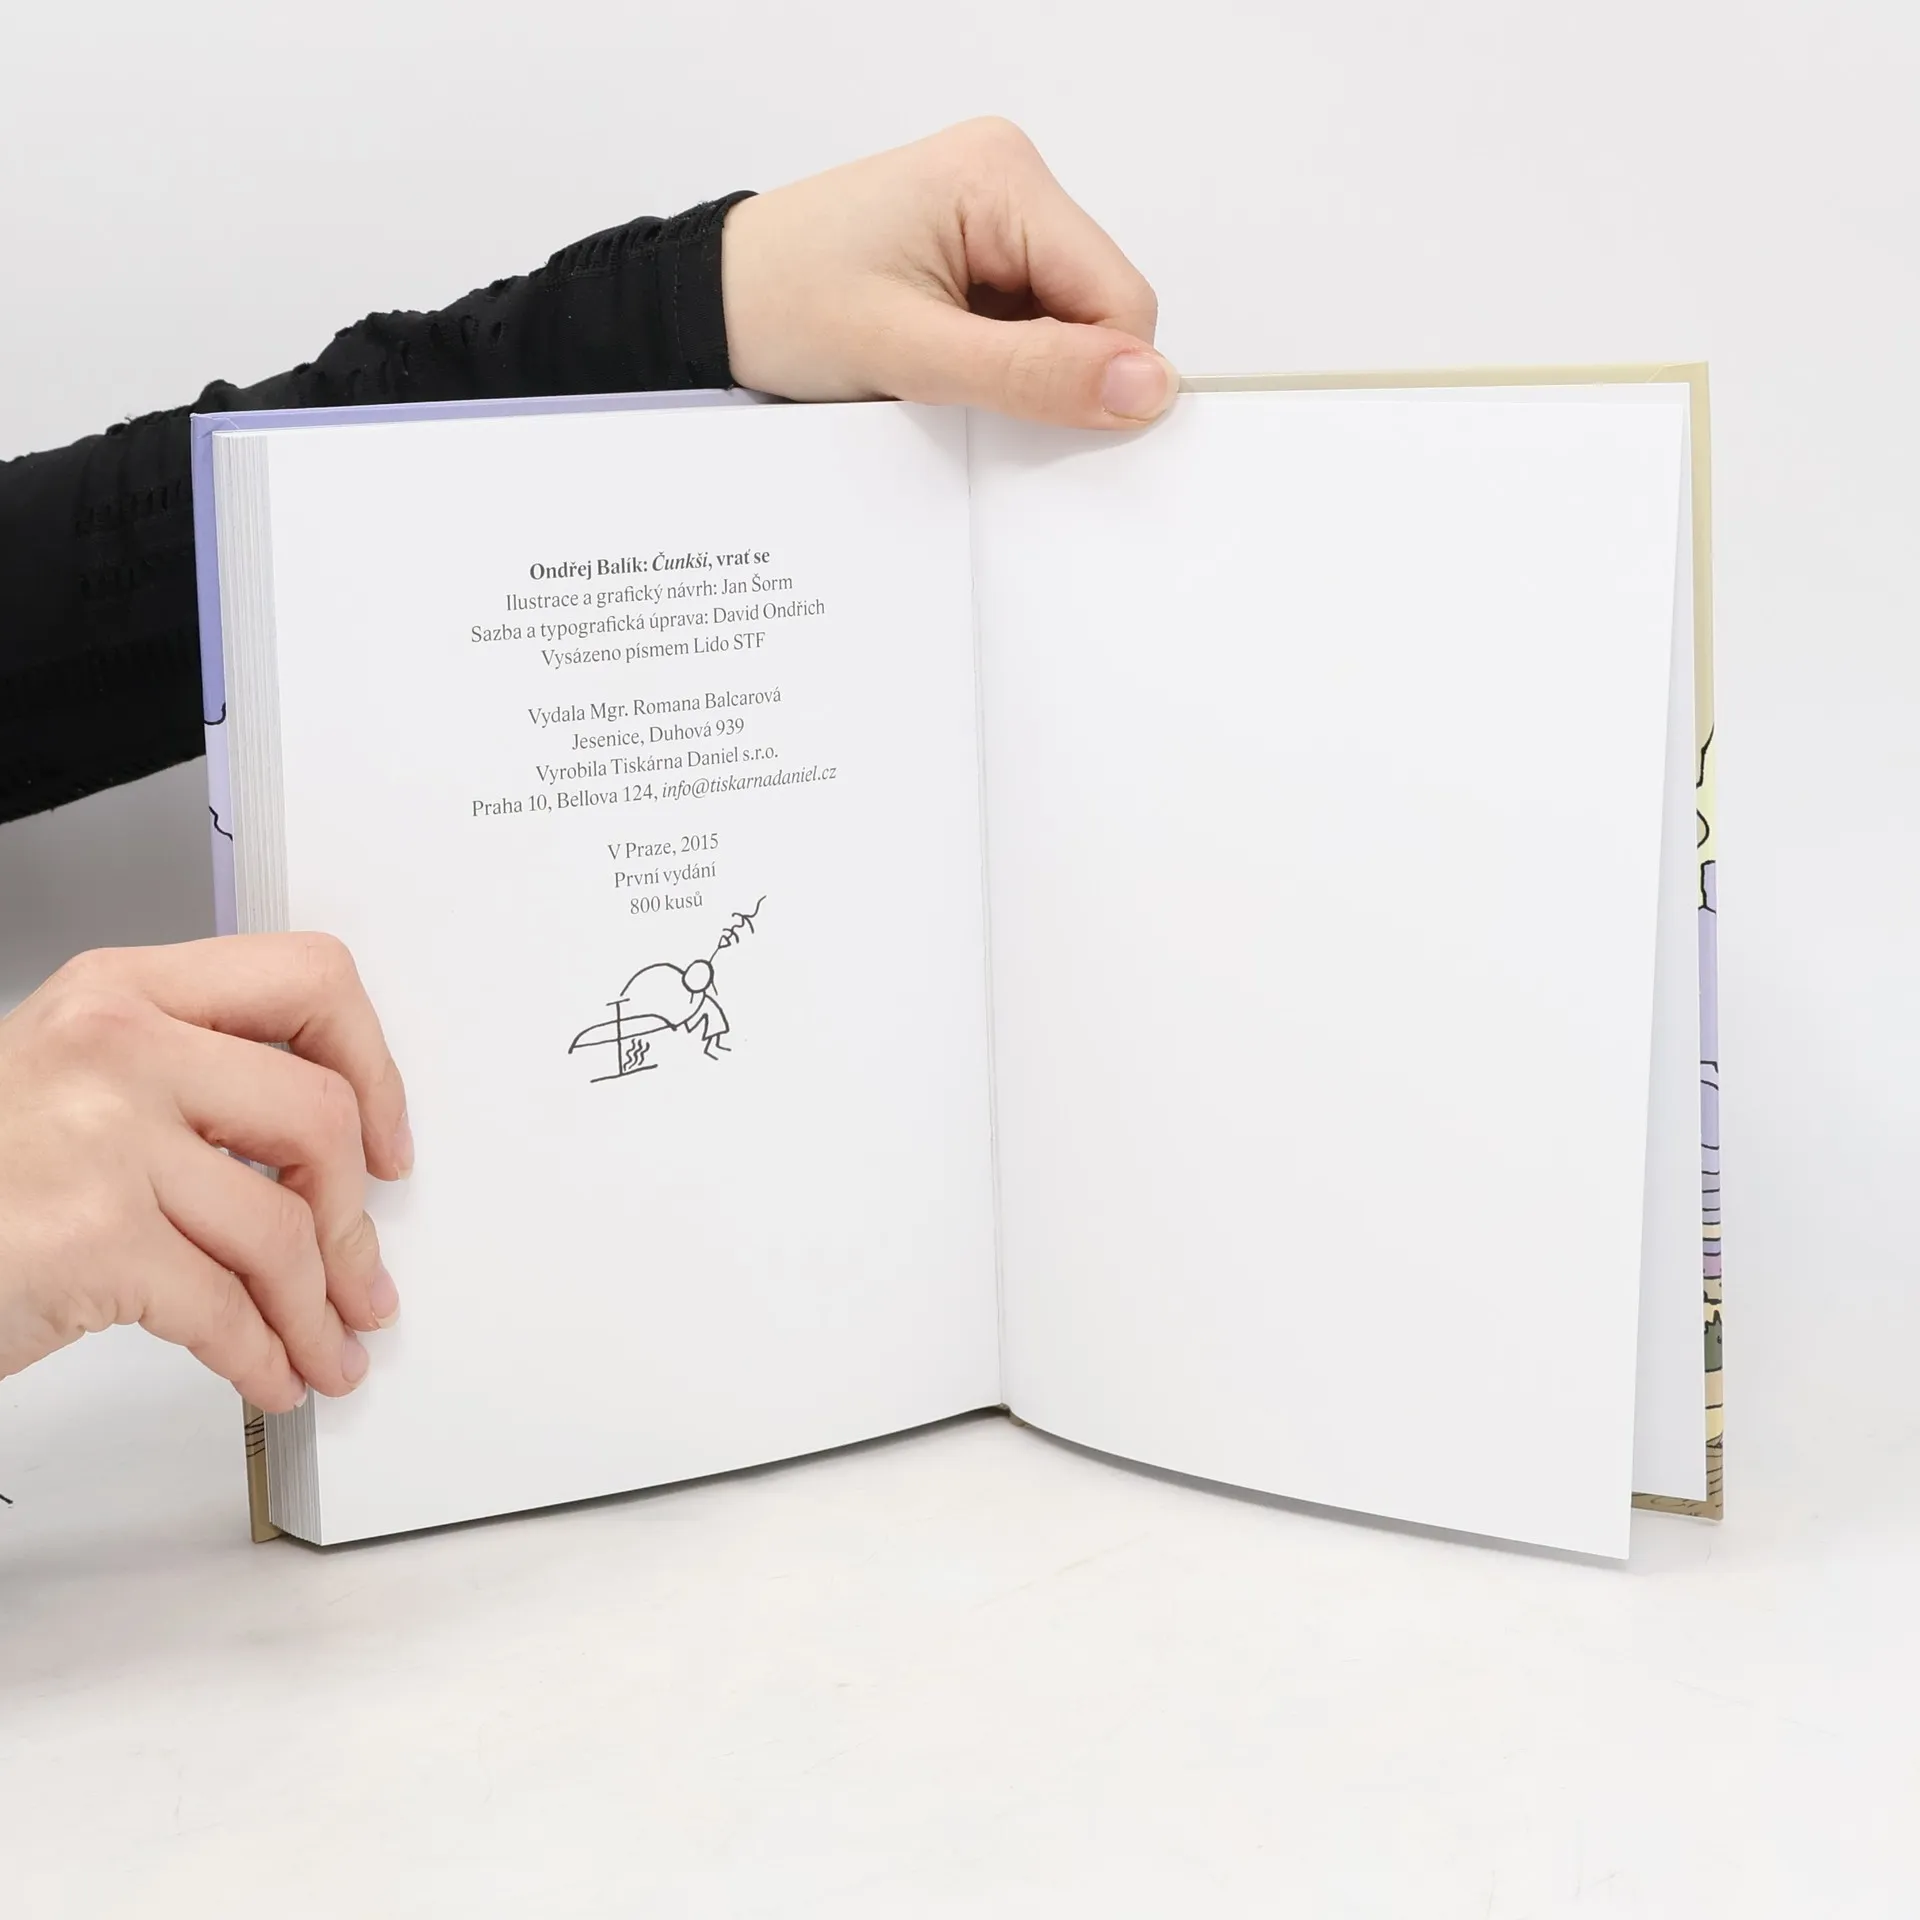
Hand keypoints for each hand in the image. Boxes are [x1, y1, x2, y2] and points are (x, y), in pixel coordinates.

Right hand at [0, 934, 410, 1410]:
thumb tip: (331, 1154)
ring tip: (328, 1342)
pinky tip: (272, 1373)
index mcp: (124, 990)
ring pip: (285, 1226)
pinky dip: (266, 1355)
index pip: (309, 981)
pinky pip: (226, 1308)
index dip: (373, 1067)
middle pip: (320, 1116)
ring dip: (320, 1308)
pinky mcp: (91, 1238)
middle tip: (363, 1272)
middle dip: (355, 1218)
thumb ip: (195, 1081)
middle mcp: (117, 1046)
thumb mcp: (78, 1081)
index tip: (386, 1140)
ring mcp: (103, 1139)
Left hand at [722, 118, 1176, 430]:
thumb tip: (1147, 386)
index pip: (1120, 298)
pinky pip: (1028, 323)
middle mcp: (1008, 178)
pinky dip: (998, 363)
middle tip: (962, 392)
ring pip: (1066, 323)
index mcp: (1002, 177)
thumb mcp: (912, 354)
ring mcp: (992, 213)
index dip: (1097, 377)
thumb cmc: (782, 306)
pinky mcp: (974, 249)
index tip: (1032, 419)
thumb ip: (1034, 374)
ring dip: (1020, 371)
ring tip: (939, 374)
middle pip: (1098, 308)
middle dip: (1051, 372)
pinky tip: (941, 365)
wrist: (709, 304)